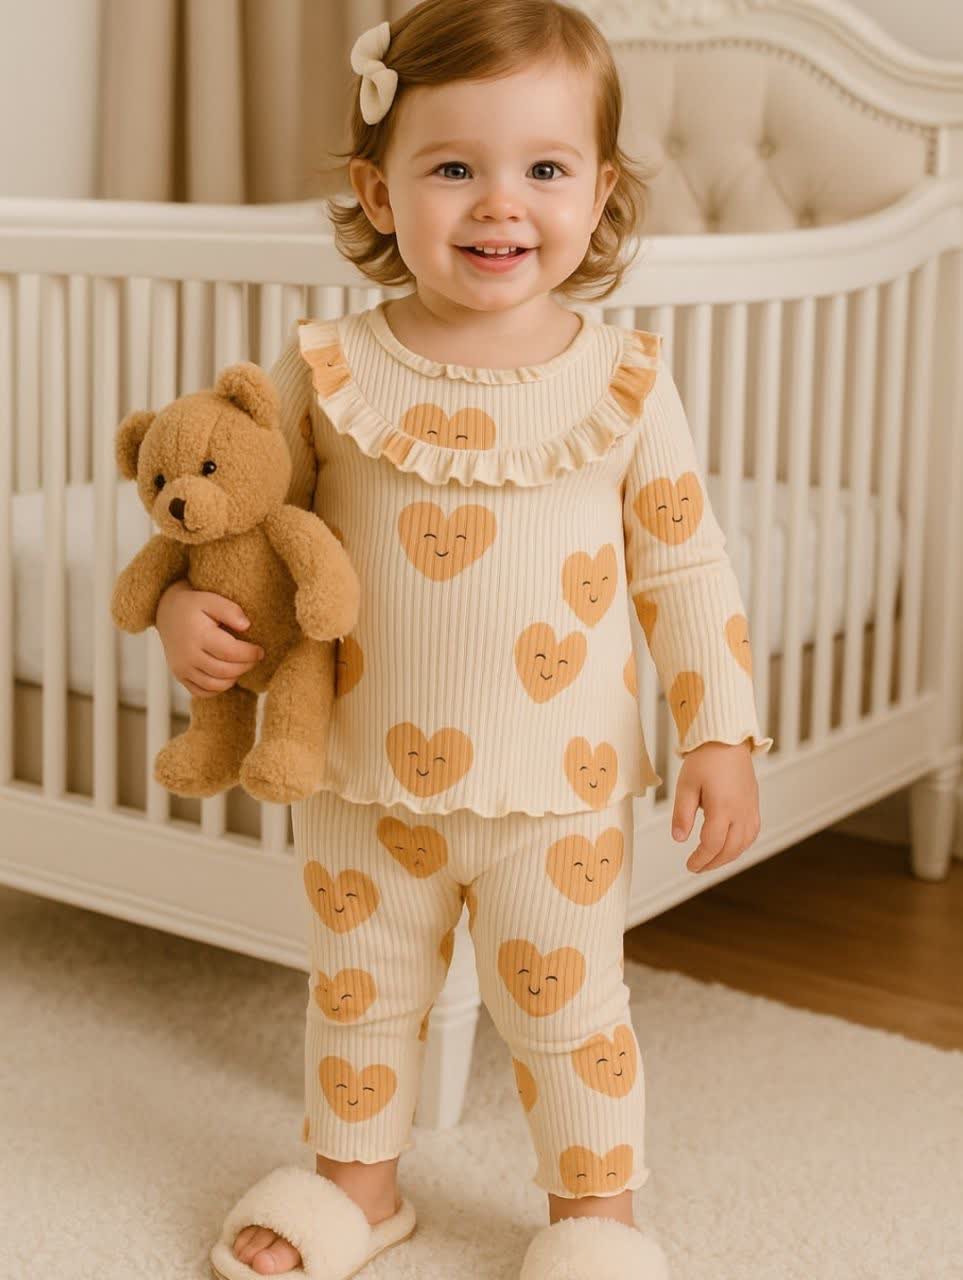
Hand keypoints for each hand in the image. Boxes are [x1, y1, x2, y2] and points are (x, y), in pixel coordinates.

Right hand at [155, 580, 263, 698]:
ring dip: (233, 678)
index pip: (230, 652)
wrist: (166, 611)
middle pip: (224, 671)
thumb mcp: (211, 599)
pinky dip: (218, 689)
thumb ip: (230, 610)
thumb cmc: (193, 605)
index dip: (249, 654)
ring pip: (214, 685)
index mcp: (198, 635)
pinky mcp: (179, 676)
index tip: (260, 651)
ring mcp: (182, 668)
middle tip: (254, 658)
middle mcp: (188, 655)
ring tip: (241, 665)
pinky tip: (226, 676)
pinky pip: (201, 692)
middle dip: (245, 666)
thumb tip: (246, 626)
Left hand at [671, 739, 760, 874]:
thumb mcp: (686, 785)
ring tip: (710, 860)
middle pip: (730, 849)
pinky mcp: (754, 805)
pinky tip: (728, 847)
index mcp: (722, 807)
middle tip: (697, 867)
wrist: (727, 740)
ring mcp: (750, 809)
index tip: (689, 865)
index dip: (700, 859)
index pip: (712, 844)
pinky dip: (740, 846)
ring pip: (743, 844)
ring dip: (727, 857)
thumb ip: (682, 814)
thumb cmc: (704, 760)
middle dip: (713, 863)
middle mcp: (740, 811)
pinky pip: (751, 834)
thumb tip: (679, 839)